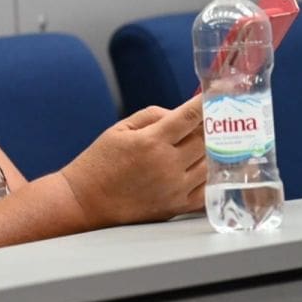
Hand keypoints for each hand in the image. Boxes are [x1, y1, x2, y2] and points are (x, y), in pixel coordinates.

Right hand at [59, 97, 205, 228]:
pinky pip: (206, 191)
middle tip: (213, 120)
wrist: (86, 201)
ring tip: (212, 144)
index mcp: (151, 141)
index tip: (215, 95)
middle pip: (205, 140)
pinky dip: (211, 178)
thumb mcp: (119, 130)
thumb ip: (151, 116)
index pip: (189, 117)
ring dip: (213, 152)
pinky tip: (209, 169)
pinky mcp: (176, 206)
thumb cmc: (100, 163)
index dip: (205, 103)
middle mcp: (167, 164)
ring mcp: (174, 188)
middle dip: (210, 127)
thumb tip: (178, 115)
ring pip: (210, 165)